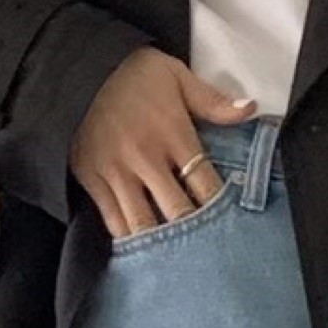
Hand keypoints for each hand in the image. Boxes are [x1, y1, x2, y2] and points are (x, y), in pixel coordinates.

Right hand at [69, 49, 255, 237]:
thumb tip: (249, 109)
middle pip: (177, 212)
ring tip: (175, 258)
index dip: (219, 207)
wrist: (78, 69)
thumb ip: (212, 101)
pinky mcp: (92, 180)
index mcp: (173, 135)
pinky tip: (141, 248)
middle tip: (206, 249)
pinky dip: (128, 237)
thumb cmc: (132, 73)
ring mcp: (116, 172)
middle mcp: (146, 159)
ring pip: (143, 224)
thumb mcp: (177, 76)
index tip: (229, 221)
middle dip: (193, 233)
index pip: (205, 184)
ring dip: (160, 243)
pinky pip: (112, 220)